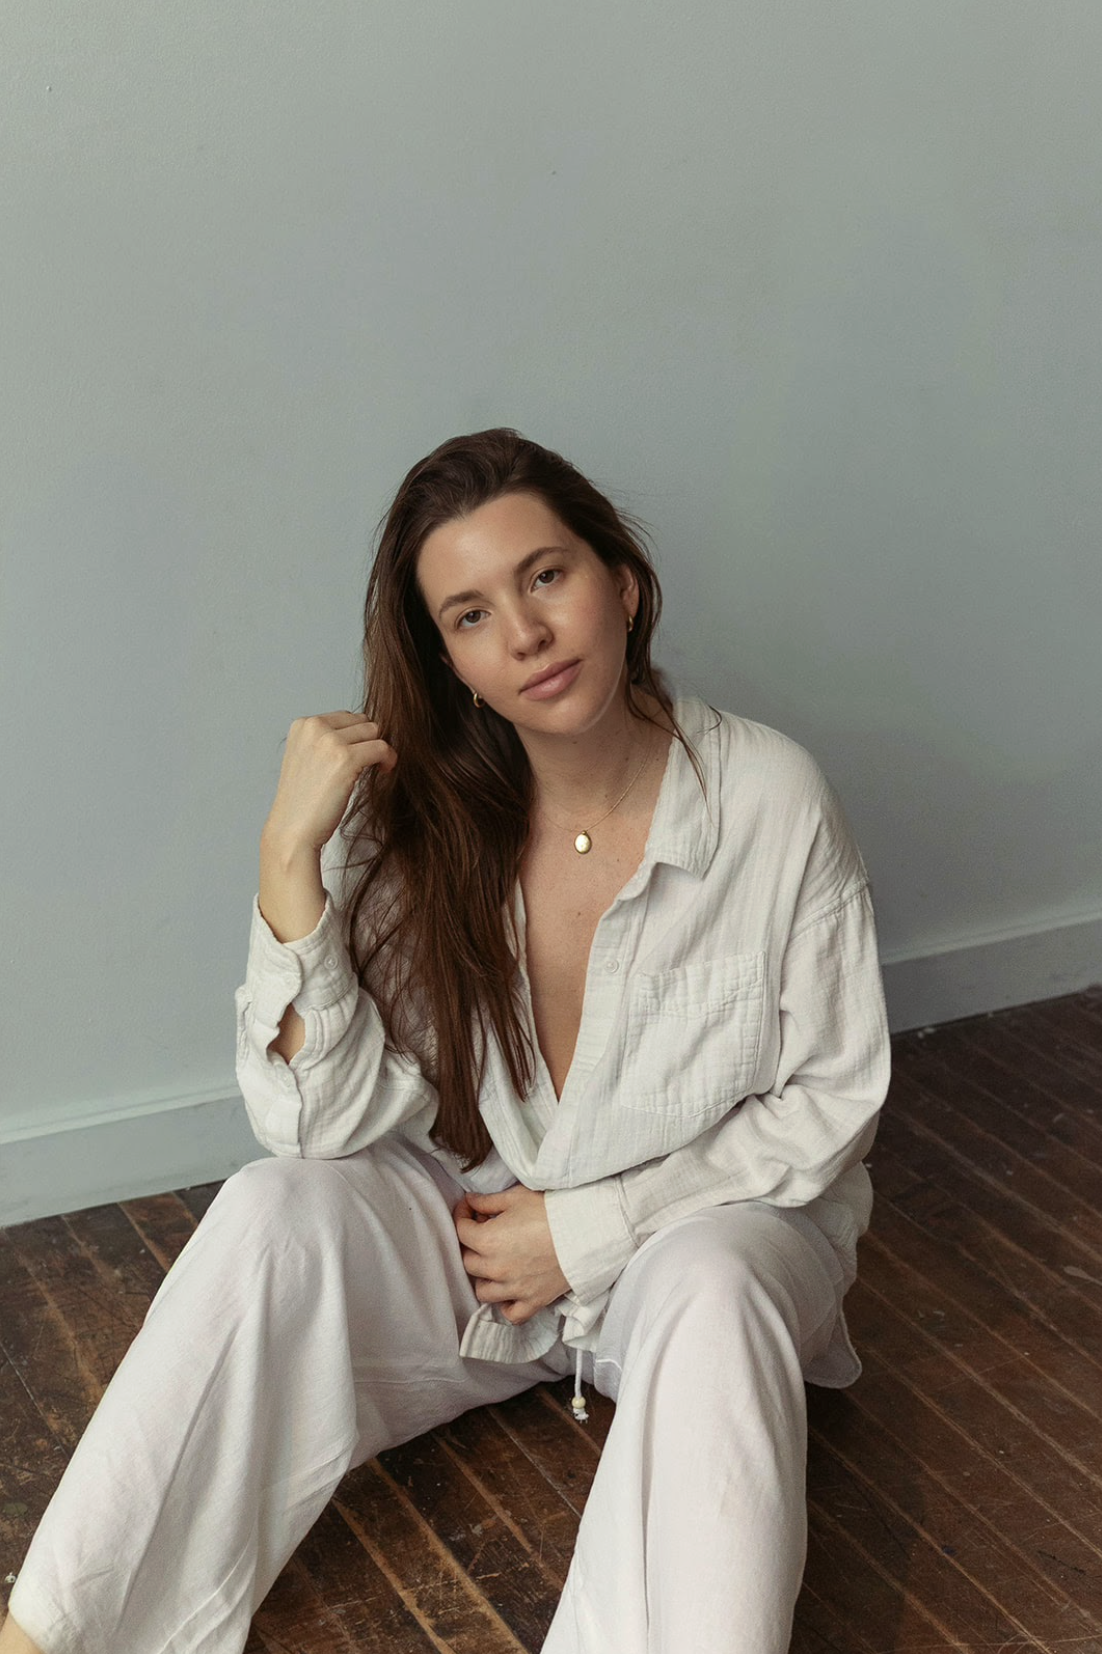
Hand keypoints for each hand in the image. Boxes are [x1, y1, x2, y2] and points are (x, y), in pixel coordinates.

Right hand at [263, 712, 397, 854]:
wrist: (293, 831)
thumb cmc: (303, 803)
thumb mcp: (307, 759)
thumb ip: (327, 740)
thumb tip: (365, 729)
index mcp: (303, 725)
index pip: (346, 717)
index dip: (357, 737)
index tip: (360, 756)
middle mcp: (314, 727)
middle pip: (363, 721)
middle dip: (369, 742)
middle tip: (369, 765)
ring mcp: (329, 741)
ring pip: (374, 732)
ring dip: (379, 750)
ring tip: (375, 769)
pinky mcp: (345, 758)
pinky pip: (382, 748)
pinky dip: (389, 759)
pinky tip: (384, 772)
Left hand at [453, 1186, 569, 1325]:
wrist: (588, 1231)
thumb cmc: (552, 1211)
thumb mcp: (517, 1197)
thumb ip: (488, 1201)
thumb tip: (470, 1202)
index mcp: (488, 1241)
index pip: (461, 1231)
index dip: (462, 1217)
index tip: (469, 1210)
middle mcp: (496, 1268)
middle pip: (468, 1261)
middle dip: (471, 1245)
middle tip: (484, 1232)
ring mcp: (514, 1289)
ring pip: (483, 1291)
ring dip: (484, 1277)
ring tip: (494, 1263)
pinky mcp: (533, 1301)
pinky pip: (511, 1314)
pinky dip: (506, 1305)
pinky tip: (509, 1291)